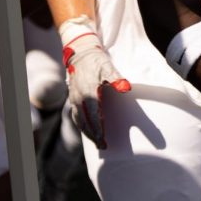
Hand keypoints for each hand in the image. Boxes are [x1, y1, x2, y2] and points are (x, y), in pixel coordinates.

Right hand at [60, 17, 130, 148]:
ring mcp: (74, 99)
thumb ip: (117, 78)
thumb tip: (126, 88)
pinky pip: (76, 115)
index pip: (94, 116)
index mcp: (89, 93)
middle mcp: (79, 99)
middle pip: (85, 122)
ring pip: (79, 121)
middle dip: (94, 135)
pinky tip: (89, 129)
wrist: (81, 54)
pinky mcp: (73, 98)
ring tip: (97, 141)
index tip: (104, 140)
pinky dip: (82, 125)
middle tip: (103, 146)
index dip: (98, 129)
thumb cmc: (97, 61)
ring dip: (88, 132)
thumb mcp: (109, 67)